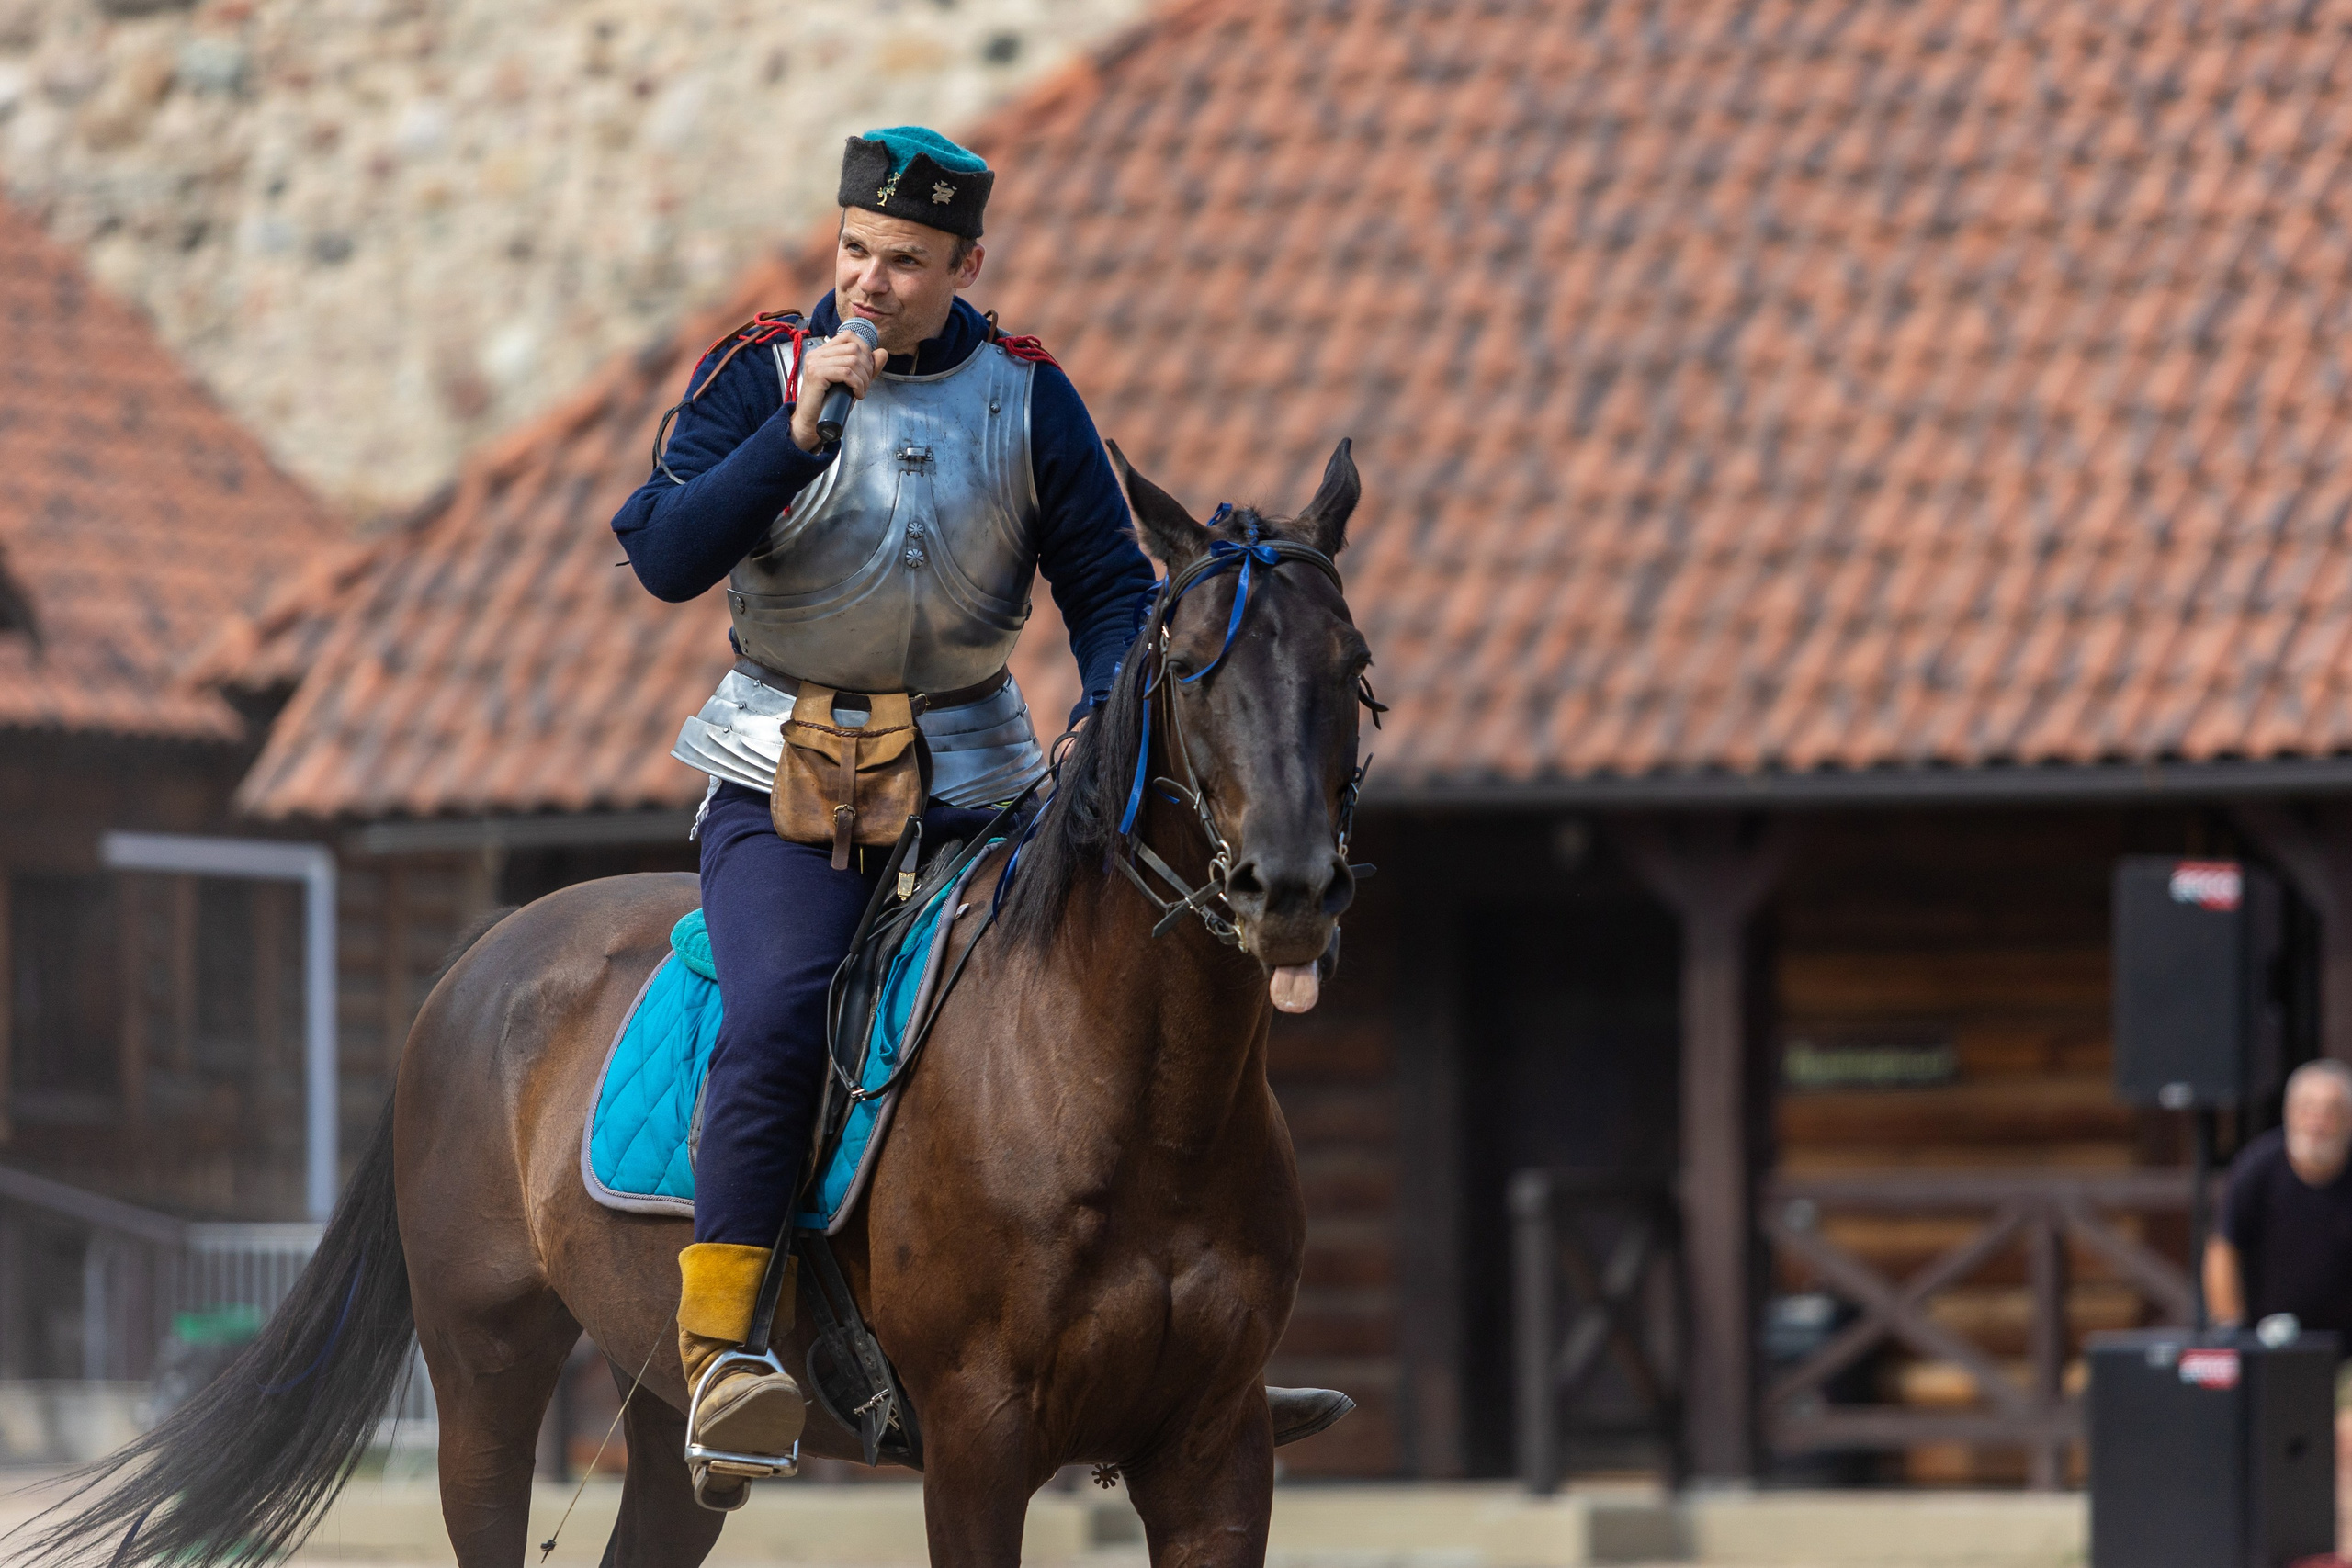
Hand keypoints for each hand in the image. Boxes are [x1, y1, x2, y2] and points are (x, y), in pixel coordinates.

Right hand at [790, 332, 890, 451]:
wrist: (810, 423)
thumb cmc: (829, 404)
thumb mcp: (853, 382)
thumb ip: (867, 367)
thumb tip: (882, 353)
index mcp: (823, 352)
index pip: (848, 336)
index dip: (864, 350)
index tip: (867, 369)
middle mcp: (817, 353)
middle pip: (854, 348)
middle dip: (867, 367)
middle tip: (864, 384)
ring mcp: (815, 362)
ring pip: (852, 360)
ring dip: (863, 379)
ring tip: (860, 391)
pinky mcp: (816, 374)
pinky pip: (846, 373)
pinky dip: (857, 384)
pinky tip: (857, 394)